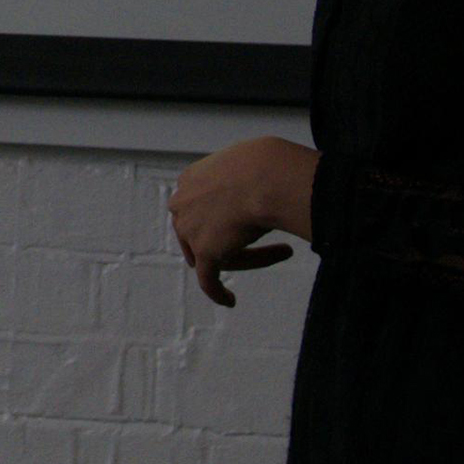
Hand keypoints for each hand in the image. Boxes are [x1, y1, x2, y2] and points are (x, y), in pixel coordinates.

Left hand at [168, 135, 316, 307]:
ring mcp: (190, 229)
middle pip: (202, 233)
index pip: (201, 206)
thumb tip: (267, 179)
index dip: (220, 219)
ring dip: (246, 258)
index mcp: (190, 179)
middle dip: (228, 240)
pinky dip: (217, 292)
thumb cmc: (267, 165)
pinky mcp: (204, 253)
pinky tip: (230, 300)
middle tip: (261, 240)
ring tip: (282, 252)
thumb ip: (244, 177)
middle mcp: (182, 203)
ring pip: (215, 254)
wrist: (266, 176)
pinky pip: (208, 280)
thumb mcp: (247, 163)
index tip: (242, 226)